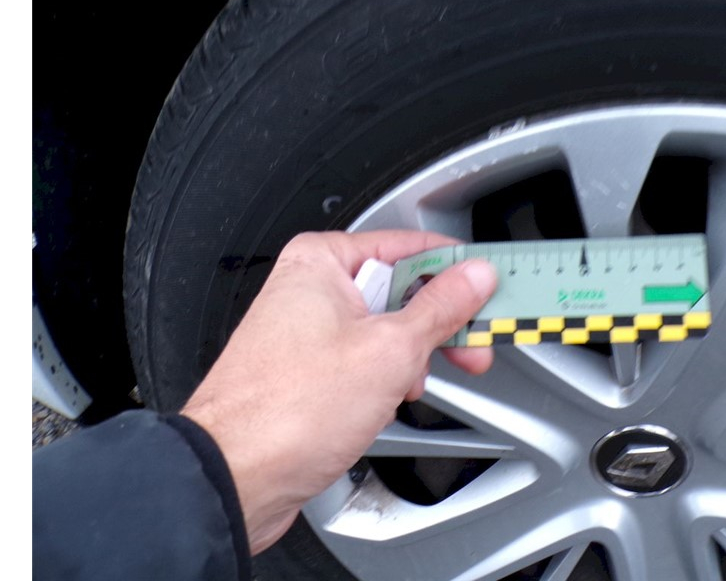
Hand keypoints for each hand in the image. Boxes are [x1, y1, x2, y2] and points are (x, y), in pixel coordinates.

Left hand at [180, 230, 497, 554]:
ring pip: (385, 328)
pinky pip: (364, 359)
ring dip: (411, 357)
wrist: (234, 478)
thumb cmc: (285, 411)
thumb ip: (442, 308)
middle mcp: (310, 288)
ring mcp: (307, 331)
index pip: (411, 247)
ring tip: (415, 383)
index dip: (457, 269)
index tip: (492, 288)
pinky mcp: (308, 371)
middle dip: (439, 324)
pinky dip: (385, 378)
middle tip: (474, 344)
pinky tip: (389, 401)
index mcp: (323, 261)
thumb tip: (475, 277)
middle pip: (400, 289)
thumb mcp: (390, 350)